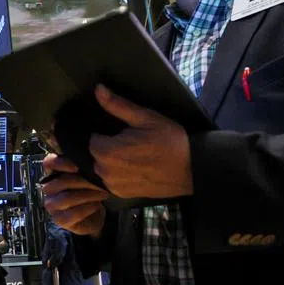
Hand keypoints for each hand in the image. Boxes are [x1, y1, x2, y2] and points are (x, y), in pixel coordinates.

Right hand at [40, 154, 108, 236]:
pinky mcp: (59, 220)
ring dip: (87, 195)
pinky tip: (96, 206)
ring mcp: (51, 205)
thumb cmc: (88, 191)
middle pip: (61, 182)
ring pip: (66, 198)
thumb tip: (92, 157)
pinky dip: (86, 209)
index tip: (77, 167)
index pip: (49, 163)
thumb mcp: (87, 176)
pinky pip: (71, 214)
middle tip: (101, 182)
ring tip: (102, 193)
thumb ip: (83, 166)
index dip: (60, 163)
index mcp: (53, 174)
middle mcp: (49, 189)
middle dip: (83, 181)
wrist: (93, 215)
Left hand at [88, 85, 192, 199]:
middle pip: (95, 154)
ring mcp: (114, 186)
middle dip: (107, 147)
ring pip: (102, 169)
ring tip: (132, 155)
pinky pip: (111, 182)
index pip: (91, 139)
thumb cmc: (170, 140)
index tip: (118, 131)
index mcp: (108, 152)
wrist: (192, 169)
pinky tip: (134, 167)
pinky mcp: (123, 195)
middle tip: (128, 141)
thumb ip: (118, 105)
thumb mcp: (145, 118)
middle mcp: (106, 172)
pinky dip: (118, 174)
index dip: (103, 133)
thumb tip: (98, 89)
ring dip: (111, 162)